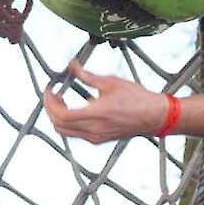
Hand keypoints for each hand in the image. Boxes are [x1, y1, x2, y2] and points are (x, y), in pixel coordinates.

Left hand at [42, 60, 168, 143]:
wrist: (154, 116)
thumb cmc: (137, 98)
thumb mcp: (110, 81)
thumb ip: (87, 75)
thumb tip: (72, 65)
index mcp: (95, 115)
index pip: (61, 115)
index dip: (50, 102)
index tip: (49, 89)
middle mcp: (93, 130)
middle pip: (59, 126)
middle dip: (50, 109)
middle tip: (52, 94)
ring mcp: (95, 137)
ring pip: (65, 132)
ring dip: (58, 117)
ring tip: (60, 101)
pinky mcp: (99, 139)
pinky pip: (75, 134)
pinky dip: (68, 123)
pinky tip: (73, 109)